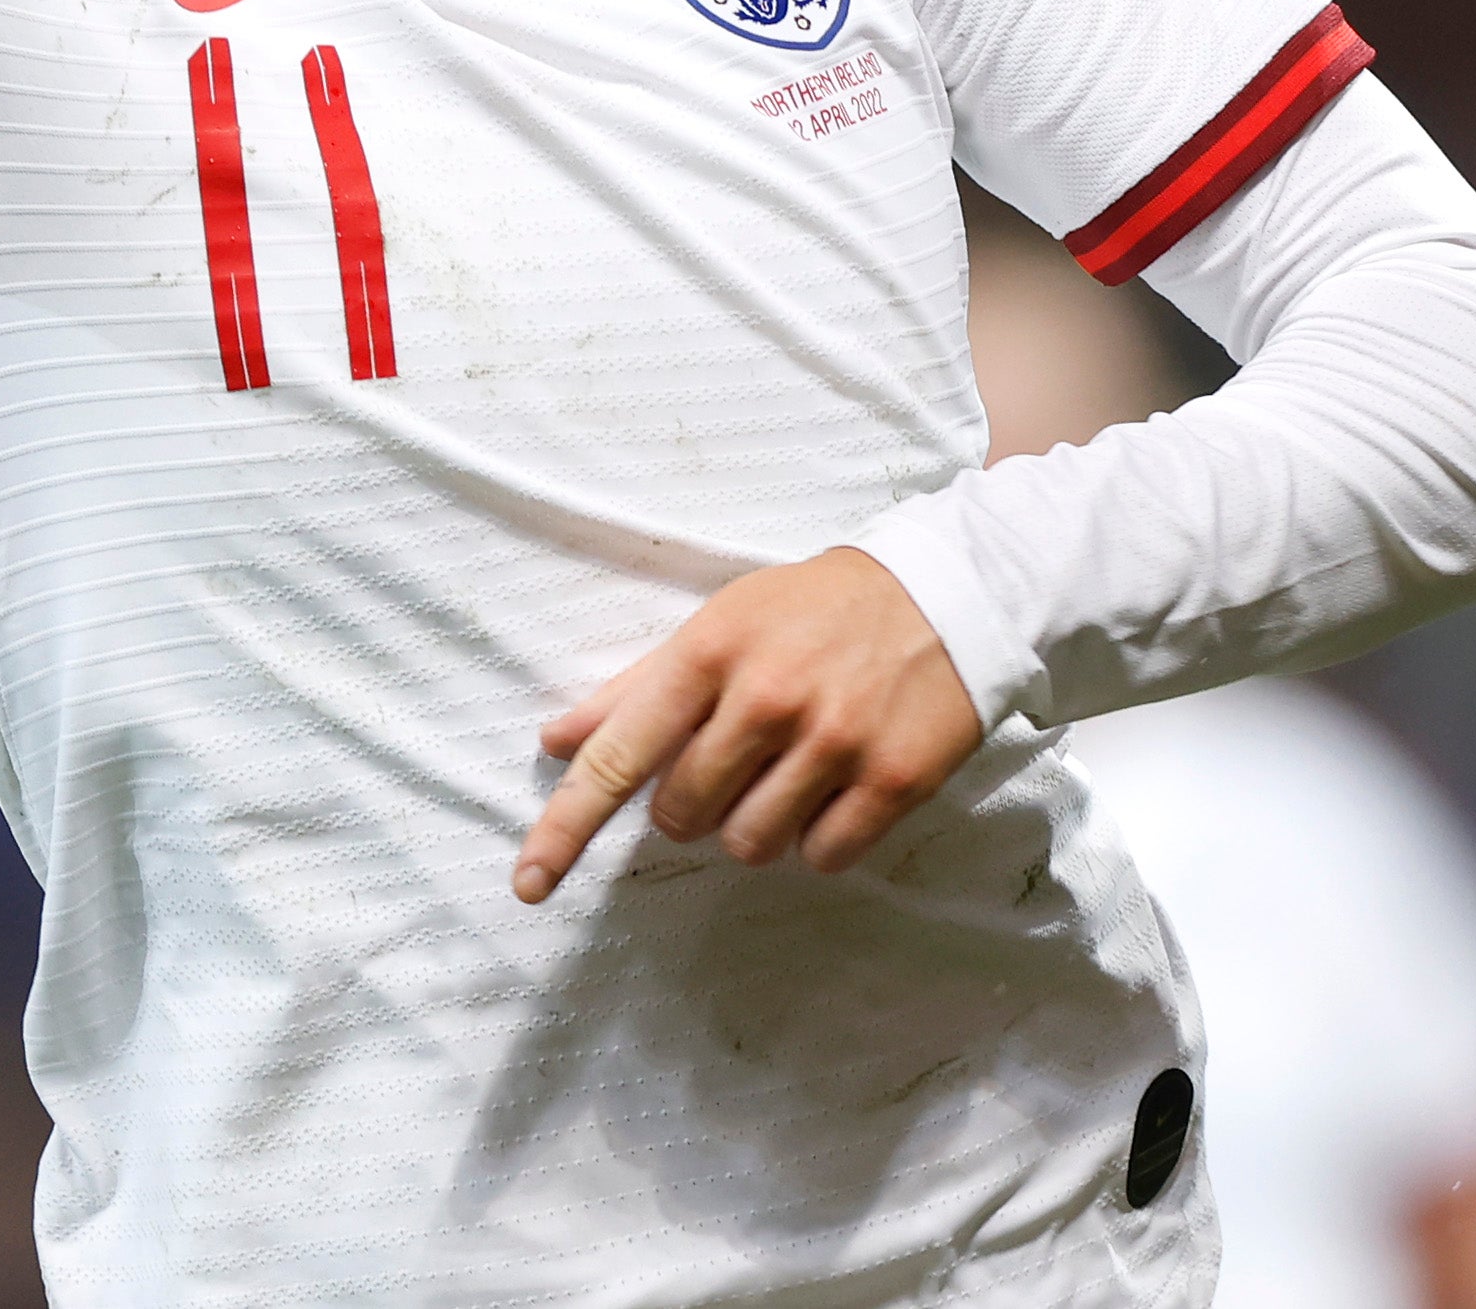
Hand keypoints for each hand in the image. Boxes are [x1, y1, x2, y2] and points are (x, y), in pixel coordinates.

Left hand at [512, 547, 984, 903]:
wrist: (945, 594)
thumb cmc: (810, 611)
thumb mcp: (717, 625)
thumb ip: (633, 689)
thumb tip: (555, 741)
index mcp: (710, 653)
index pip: (619, 754)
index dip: (567, 824)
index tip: (529, 882)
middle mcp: (767, 698)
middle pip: (683, 815)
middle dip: (693, 805)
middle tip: (733, 760)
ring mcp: (834, 741)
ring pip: (750, 845)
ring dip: (757, 825)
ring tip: (789, 771)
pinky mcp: (894, 780)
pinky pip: (823, 856)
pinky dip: (818, 838)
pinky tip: (836, 787)